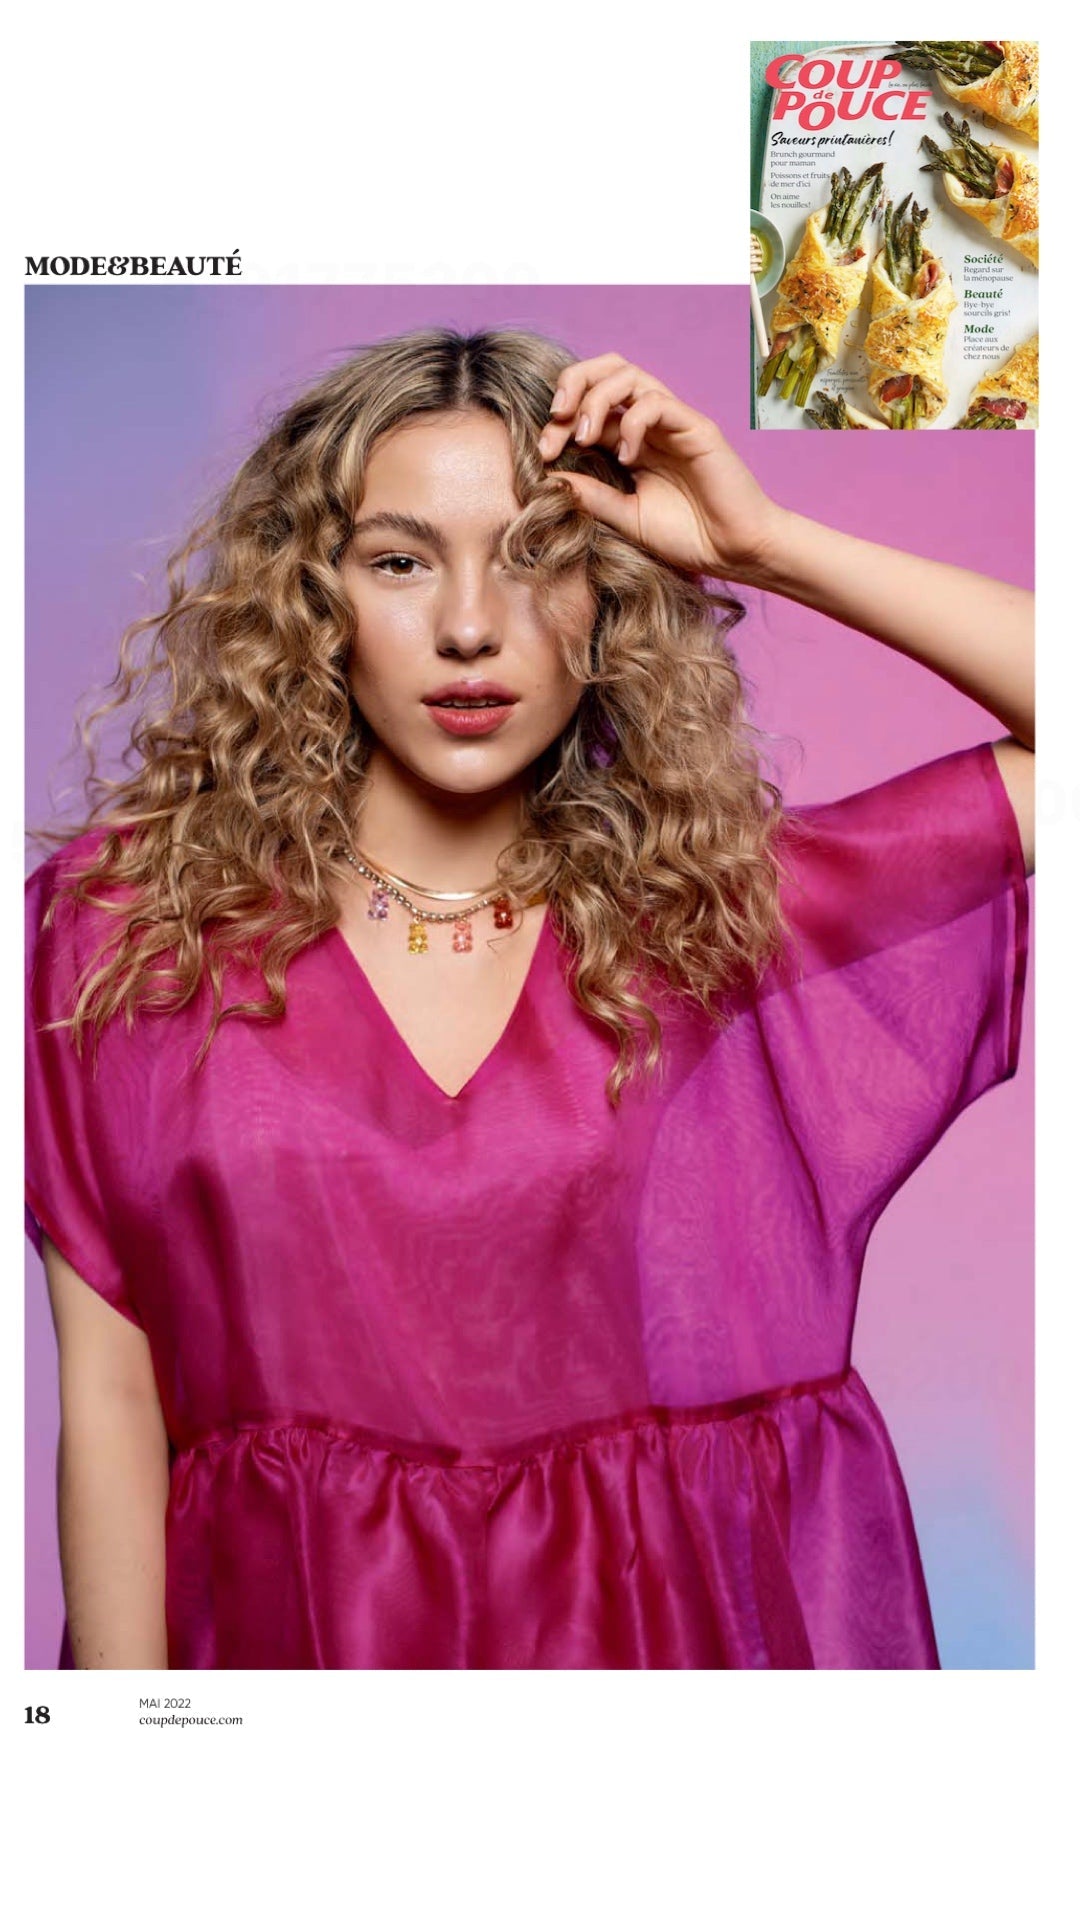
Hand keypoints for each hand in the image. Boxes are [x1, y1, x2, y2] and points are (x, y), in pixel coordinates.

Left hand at [536, 352, 783, 582]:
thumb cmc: (687, 536)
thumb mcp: (625, 517)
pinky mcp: (696, 427)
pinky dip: (632, 423)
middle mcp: (650, 424)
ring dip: (596, 397)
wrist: (734, 551)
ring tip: (583, 435)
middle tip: (556, 418)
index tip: (542, 454)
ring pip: (629, 375)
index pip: (586, 407)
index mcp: (630, 441)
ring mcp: (673, 422)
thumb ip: (592, 496)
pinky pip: (657, 403)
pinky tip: (627, 457)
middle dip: (572, 383)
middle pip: (606, 370)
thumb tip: (550, 478)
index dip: (558, 422)